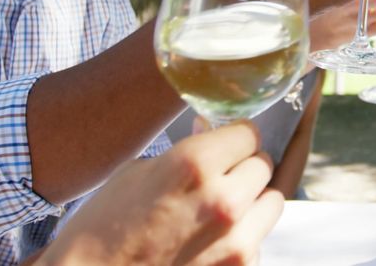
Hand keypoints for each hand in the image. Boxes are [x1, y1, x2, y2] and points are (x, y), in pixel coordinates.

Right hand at [39, 121, 283, 265]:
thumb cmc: (102, 229)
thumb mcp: (137, 172)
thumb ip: (186, 153)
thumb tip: (212, 134)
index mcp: (194, 164)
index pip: (248, 133)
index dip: (233, 138)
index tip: (225, 144)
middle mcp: (223, 200)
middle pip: (263, 165)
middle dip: (243, 167)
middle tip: (219, 178)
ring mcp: (235, 241)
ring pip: (272, 202)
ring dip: (252, 202)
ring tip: (220, 211)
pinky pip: (258, 240)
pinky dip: (242, 237)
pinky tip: (210, 242)